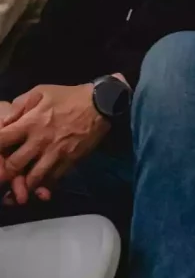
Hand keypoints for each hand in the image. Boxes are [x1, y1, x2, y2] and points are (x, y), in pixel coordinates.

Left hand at [0, 84, 109, 205]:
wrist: (101, 104)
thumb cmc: (68, 96)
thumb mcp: (41, 91)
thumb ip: (19, 105)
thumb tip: (4, 123)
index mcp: (30, 122)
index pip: (1, 140)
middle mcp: (39, 141)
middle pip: (13, 166)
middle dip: (5, 173)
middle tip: (5, 174)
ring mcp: (55, 153)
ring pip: (32, 179)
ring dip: (23, 185)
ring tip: (19, 187)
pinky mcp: (69, 161)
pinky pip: (53, 180)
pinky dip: (44, 186)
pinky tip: (39, 186)